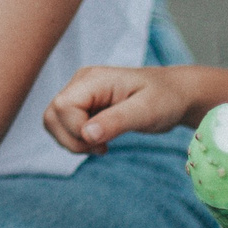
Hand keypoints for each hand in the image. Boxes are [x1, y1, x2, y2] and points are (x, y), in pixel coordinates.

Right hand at [44, 65, 197, 152]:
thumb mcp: (146, 111)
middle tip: (101, 147)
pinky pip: (65, 126)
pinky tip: (101, 141)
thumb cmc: (166, 98)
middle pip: (52, 115)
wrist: (176, 94)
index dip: (76, 130)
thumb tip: (87, 135)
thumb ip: (116, 121)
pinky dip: (78, 140)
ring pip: (53, 122)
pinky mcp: (84, 105)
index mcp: (93, 79)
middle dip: (71, 140)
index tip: (104, 142)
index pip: (62, 107)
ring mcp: (81, 93)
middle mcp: (81, 83)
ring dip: (73, 142)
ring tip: (102, 145)